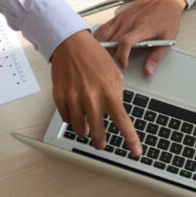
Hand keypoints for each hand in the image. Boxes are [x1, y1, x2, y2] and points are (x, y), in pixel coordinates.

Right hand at [50, 30, 141, 155]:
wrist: (71, 44)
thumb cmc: (94, 57)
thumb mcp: (115, 74)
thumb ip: (116, 95)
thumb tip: (115, 113)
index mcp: (109, 92)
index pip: (122, 122)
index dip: (131, 139)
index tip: (136, 152)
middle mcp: (91, 98)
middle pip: (97, 133)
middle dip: (100, 142)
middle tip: (101, 143)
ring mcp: (73, 99)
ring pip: (79, 129)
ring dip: (84, 129)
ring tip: (86, 122)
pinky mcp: (59, 98)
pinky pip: (65, 119)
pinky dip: (71, 118)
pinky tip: (75, 108)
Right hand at [93, 0, 186, 74]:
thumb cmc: (166, 16)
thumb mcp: (167, 38)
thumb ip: (156, 56)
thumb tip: (148, 70)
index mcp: (142, 28)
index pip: (125, 43)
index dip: (121, 56)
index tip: (124, 64)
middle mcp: (129, 22)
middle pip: (110, 41)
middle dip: (108, 55)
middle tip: (110, 65)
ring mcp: (122, 19)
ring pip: (104, 34)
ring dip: (100, 46)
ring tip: (101, 56)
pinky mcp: (119, 16)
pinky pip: (104, 27)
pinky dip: (99, 36)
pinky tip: (98, 44)